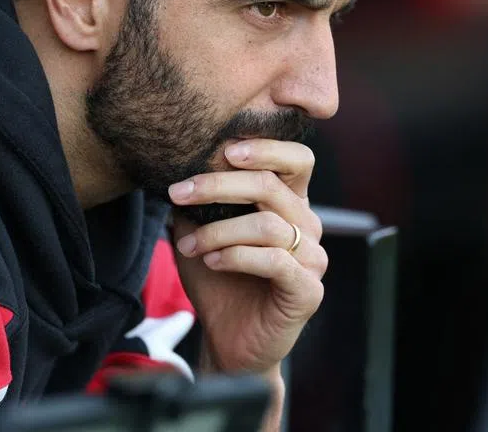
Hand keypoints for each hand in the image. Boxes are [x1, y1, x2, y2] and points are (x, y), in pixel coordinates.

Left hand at [167, 139, 326, 376]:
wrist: (229, 341)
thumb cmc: (220, 283)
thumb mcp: (201, 234)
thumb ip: (198, 203)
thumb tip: (174, 168)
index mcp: (291, 205)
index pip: (297, 159)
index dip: (265, 147)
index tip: (222, 148)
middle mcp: (308, 225)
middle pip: (271, 185)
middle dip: (219, 185)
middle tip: (179, 193)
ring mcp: (312, 258)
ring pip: (267, 223)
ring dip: (218, 230)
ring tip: (189, 245)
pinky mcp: (307, 289)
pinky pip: (273, 261)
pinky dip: (236, 256)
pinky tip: (212, 261)